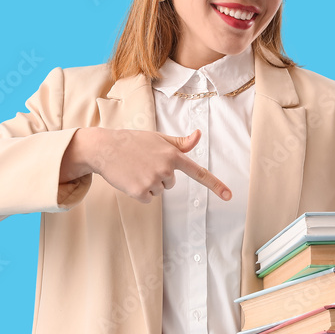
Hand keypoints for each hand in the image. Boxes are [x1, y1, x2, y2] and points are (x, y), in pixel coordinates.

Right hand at [65, 127, 230, 203]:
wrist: (105, 147)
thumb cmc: (132, 141)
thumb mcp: (158, 138)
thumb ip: (179, 142)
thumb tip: (198, 135)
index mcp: (173, 155)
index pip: (198, 172)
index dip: (215, 185)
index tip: (229, 196)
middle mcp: (166, 168)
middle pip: (171, 183)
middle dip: (159, 175)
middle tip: (143, 163)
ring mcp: (153, 181)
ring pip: (159, 191)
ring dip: (148, 184)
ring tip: (135, 169)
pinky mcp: (140, 192)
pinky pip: (148, 199)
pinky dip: (139, 192)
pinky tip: (130, 178)